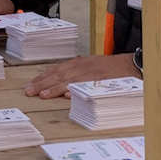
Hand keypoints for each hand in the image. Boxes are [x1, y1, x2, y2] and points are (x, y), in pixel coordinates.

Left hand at [24, 53, 139, 99]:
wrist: (131, 65)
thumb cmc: (110, 68)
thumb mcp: (90, 66)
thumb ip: (76, 74)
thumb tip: (61, 89)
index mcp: (79, 63)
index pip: (56, 69)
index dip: (42, 77)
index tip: (31, 85)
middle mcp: (82, 67)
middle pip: (58, 75)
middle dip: (42, 84)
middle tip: (29, 92)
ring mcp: (91, 74)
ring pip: (69, 81)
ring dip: (55, 88)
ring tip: (43, 95)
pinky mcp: (100, 81)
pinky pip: (86, 86)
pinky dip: (76, 90)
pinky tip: (67, 96)